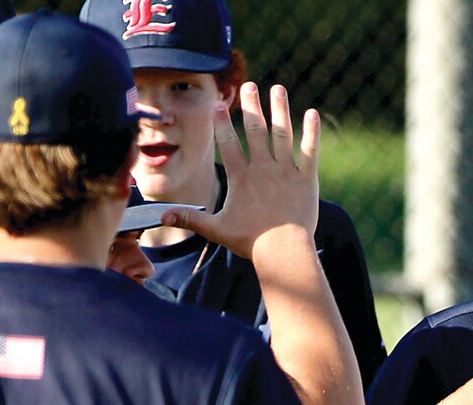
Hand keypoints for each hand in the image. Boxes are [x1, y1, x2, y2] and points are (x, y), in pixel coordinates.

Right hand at [162, 83, 317, 259]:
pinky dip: (311, 132)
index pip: (228, 143)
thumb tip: (160, 217)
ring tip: (277, 89)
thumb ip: (190, 218)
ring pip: (282, 134)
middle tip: (249, 85)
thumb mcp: (216, 229)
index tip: (217, 105)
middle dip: (251, 106)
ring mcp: (286, 172)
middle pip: (255, 130)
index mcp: (241, 178)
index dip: (221, 123)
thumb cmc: (250, 242)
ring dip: (279, 110)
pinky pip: (310, 151)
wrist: (284, 251)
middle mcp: (263, 169)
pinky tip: (312, 113)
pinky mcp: (307, 179)